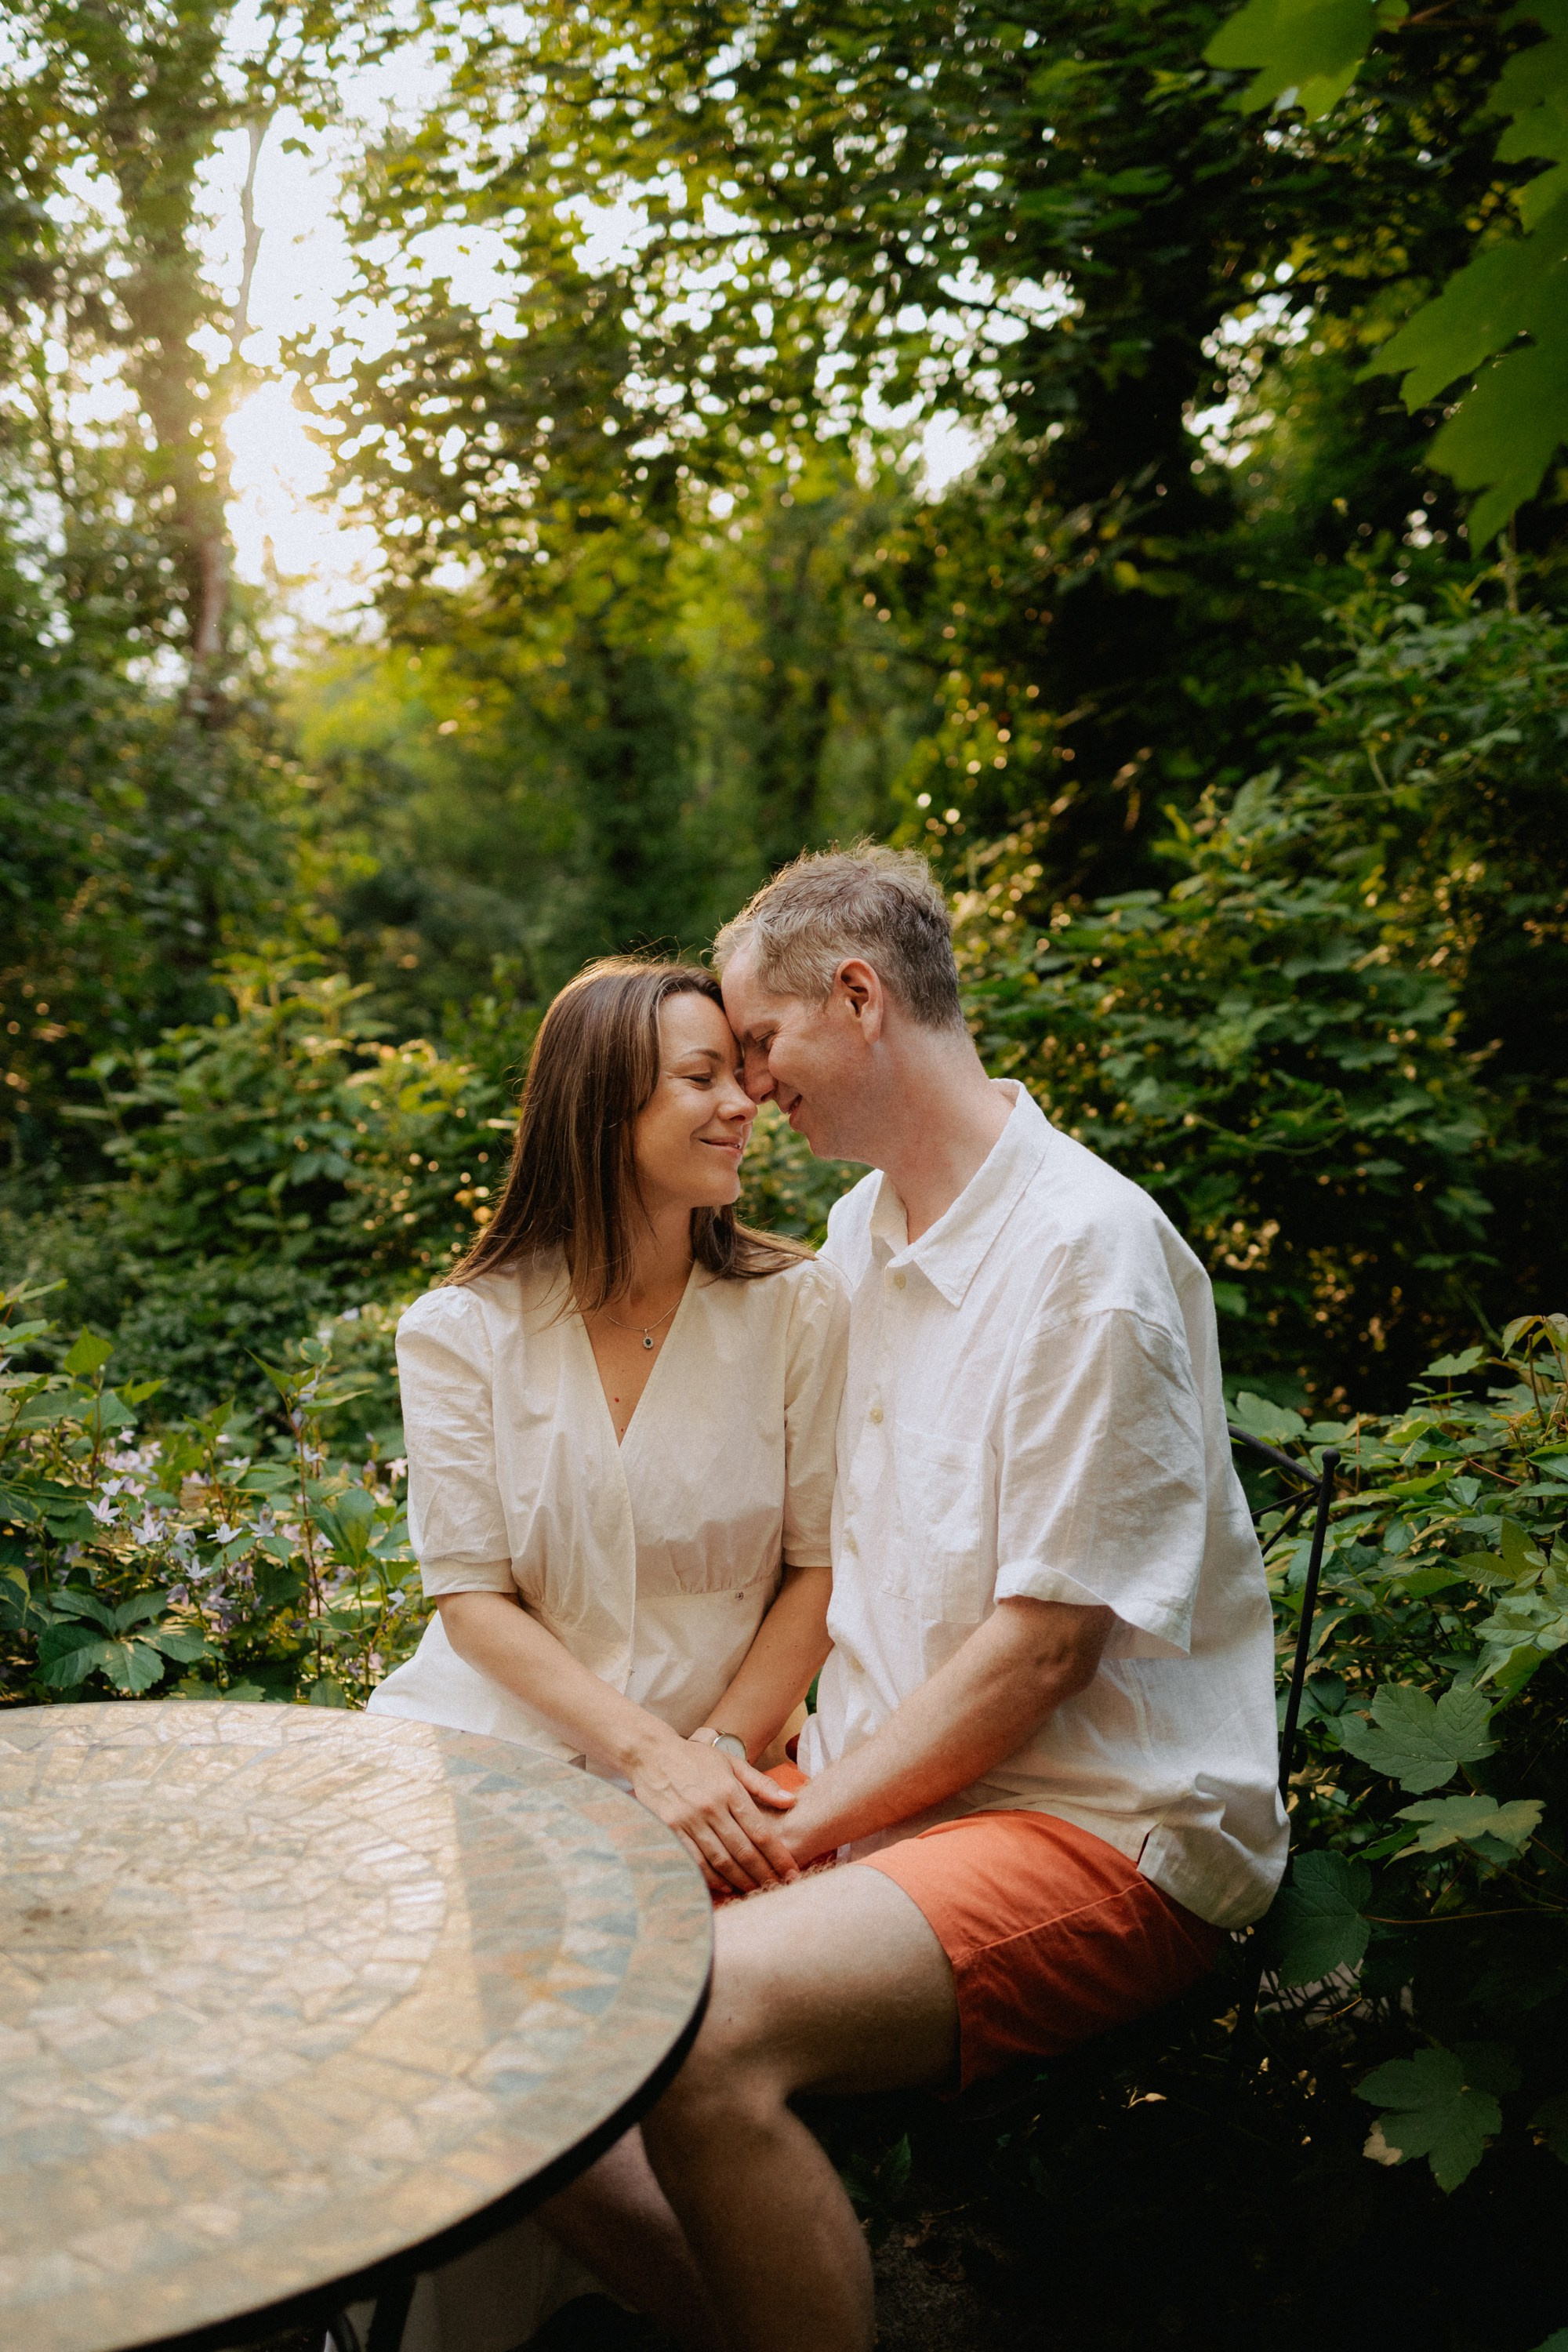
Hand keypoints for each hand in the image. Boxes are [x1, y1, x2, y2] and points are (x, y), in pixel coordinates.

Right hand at [627, 1731, 798, 1895]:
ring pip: (720, 1860)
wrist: (652, 1754)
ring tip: (756, 1889)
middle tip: (778, 1886)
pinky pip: (695, 1860)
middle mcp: (710, 1807)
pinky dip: (712, 1877)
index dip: (778, 1855)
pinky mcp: (670, 1829)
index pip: (760, 1831)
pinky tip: (726, 1885)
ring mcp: (688, 1820)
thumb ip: (762, 1784)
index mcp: (729, 1790)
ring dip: (741, 1879)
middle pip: (743, 1850)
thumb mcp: (732, 1763)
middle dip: (764, 1872)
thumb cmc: (696, 1758)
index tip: (790, 1870)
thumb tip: (791, 1802)